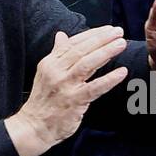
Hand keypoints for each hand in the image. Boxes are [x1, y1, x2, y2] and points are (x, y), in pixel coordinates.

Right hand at [5, 26, 128, 155]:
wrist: (33, 126)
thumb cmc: (43, 101)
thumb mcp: (46, 73)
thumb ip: (57, 54)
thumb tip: (61, 35)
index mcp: (50, 63)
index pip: (73, 43)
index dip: (92, 34)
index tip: (108, 29)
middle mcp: (56, 71)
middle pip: (81, 50)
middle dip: (101, 39)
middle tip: (118, 32)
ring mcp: (65, 86)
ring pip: (87, 64)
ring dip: (105, 52)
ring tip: (121, 44)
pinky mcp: (74, 101)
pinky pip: (94, 88)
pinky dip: (109, 79)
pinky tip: (122, 72)